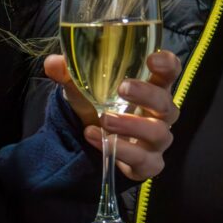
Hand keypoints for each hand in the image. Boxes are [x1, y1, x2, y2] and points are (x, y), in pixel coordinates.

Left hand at [43, 51, 180, 180]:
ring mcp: (158, 141)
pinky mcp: (150, 164)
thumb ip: (69, 74)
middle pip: (165, 102)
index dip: (167, 64)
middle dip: (146, 94)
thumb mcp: (84, 89)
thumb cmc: (100, 106)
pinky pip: (142, 159)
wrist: (96, 142)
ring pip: (158, 133)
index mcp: (153, 87)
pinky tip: (96, 137)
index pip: (170, 72)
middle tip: (122, 88)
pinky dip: (121, 150)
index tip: (151, 58)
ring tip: (105, 119)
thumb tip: (52, 63)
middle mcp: (161, 114)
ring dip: (131, 125)